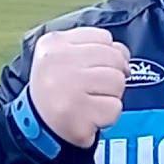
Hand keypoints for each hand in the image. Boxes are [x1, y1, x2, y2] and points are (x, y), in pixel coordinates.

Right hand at [28, 27, 128, 147]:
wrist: (38, 125)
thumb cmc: (60, 87)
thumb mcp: (68, 56)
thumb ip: (97, 47)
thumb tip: (124, 56)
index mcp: (54, 43)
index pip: (104, 38)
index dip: (108, 55)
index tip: (94, 69)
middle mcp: (58, 62)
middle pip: (114, 59)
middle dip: (110, 76)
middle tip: (90, 90)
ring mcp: (67, 89)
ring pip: (118, 82)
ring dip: (110, 96)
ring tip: (89, 103)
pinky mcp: (77, 116)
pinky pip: (115, 108)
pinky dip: (107, 116)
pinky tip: (89, 117)